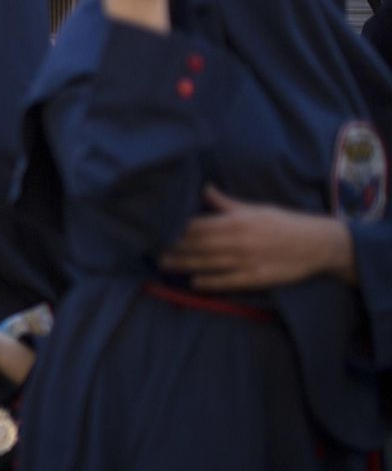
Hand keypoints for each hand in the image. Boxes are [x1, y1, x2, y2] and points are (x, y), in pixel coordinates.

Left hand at [159, 186, 356, 290]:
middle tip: (153, 249)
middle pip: (199, 245)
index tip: (159, 229)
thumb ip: (227, 203)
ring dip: (184, 264)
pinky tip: (194, 282)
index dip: (178, 228)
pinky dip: (210, 282)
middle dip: (175, 247)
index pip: (199, 225)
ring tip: (164, 263)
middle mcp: (239, 241)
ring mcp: (247, 261)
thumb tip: (204, 188)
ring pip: (208, 263)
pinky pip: (228, 281)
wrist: (318, 244)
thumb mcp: (256, 209)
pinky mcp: (256, 278)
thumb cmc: (283, 223)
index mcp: (238, 221)